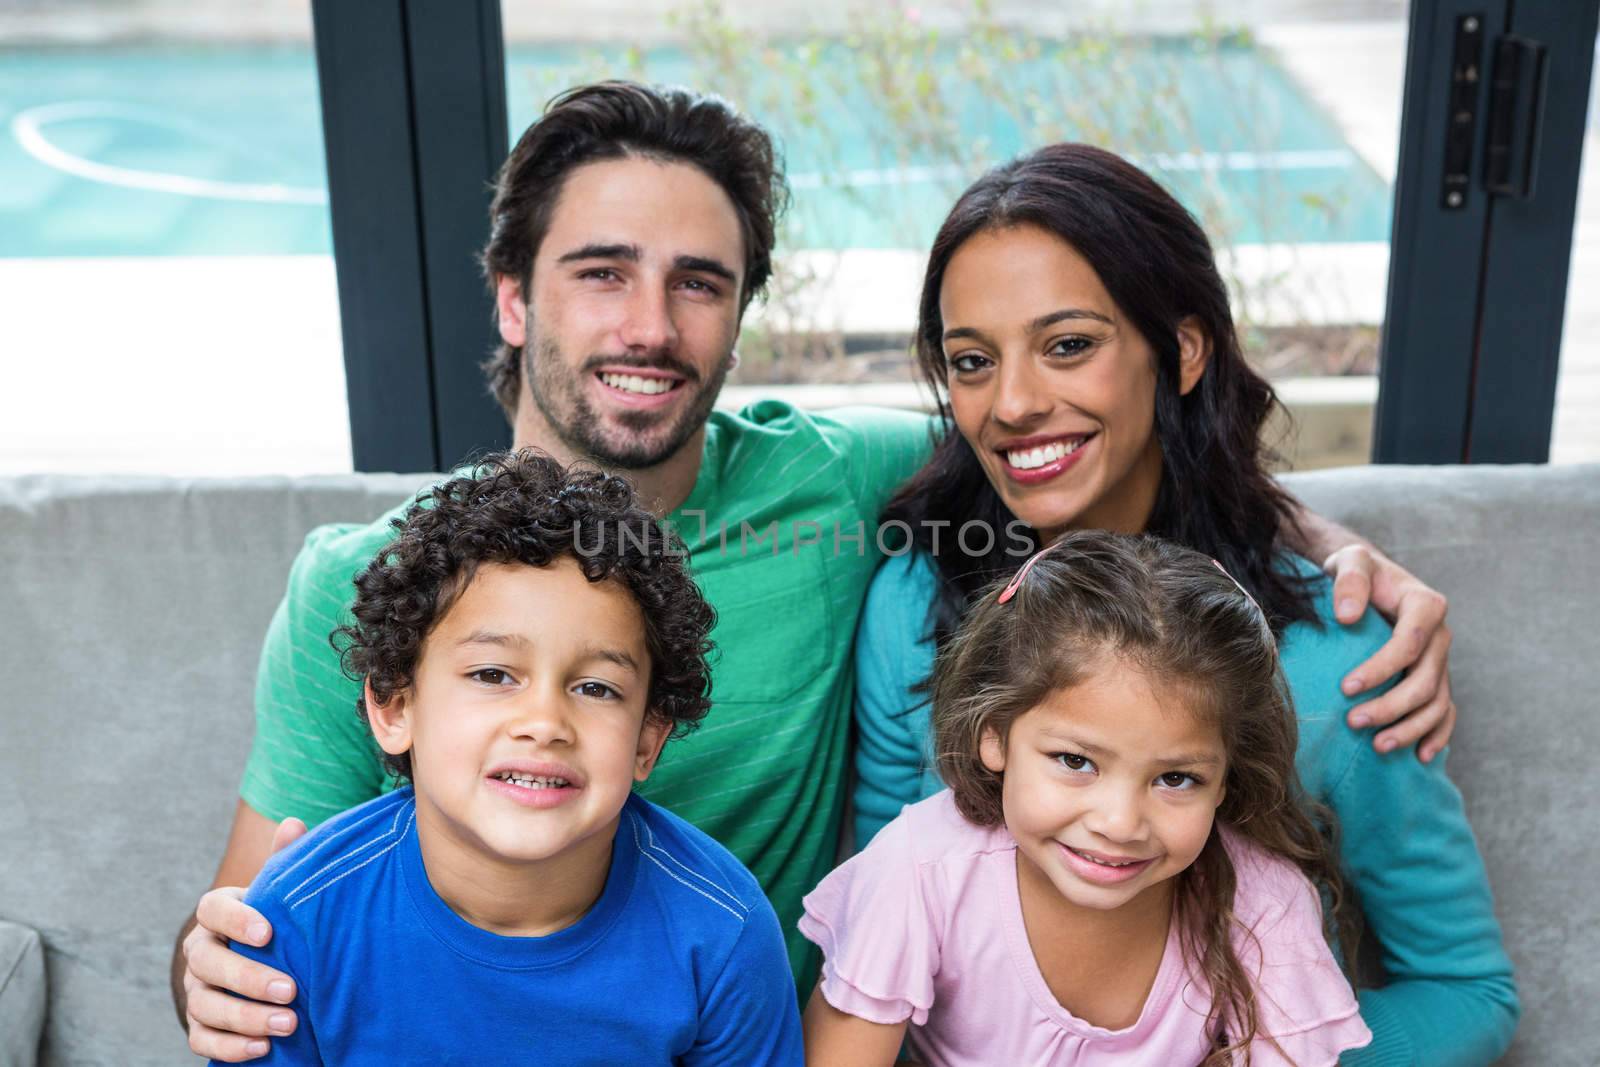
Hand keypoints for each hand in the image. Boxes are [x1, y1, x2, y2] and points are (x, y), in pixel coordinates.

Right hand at [183, 817, 306, 1061]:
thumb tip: (294, 824)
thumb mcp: (279, 891)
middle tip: (291, 990)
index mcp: (217, 913)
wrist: (259, 958)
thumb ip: (284, 862)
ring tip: (288, 1025)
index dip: (236, 919)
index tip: (268, 932)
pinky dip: (231, 1046)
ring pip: (206, 1005)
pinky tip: (263, 1048)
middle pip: (209, 963)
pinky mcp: (200, 1023)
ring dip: (245, 1018)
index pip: (212, 909)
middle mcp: (200, 951)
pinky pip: (203, 1039)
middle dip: (249, 979)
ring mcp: (196, 988)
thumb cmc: (275, 919)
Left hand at [1323, 545, 1453, 762]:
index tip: (1346, 688)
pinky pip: (1445, 712)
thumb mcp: (1350, 560)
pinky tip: (1419, 755)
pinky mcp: (1435, 678)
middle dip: (1391, 705)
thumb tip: (1347, 616)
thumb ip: (1350, 579)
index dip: (1382, 669)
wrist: (1368, 579)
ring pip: (1436, 702)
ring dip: (1411, 728)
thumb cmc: (1357, 571)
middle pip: (1425, 680)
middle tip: (1353, 722)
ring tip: (1378, 746)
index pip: (1410, 643)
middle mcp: (1440, 635)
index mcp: (1425, 605)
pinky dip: (1437, 734)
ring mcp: (1441, 660)